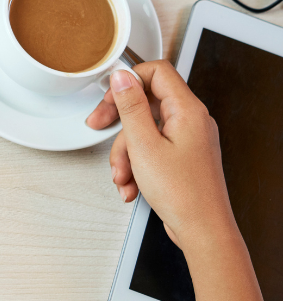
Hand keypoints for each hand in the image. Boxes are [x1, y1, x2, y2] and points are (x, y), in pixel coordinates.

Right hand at [85, 60, 236, 248]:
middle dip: (119, 121)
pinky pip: (151, 149)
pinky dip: (137, 165)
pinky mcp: (182, 156)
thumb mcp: (144, 145)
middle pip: (146, 102)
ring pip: (144, 130)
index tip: (109, 95)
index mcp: (187, 110)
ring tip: (123, 175)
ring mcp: (188, 139)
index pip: (157, 72)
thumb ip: (131, 107)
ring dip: (125, 153)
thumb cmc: (183, 193)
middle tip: (99, 126)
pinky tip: (132, 184)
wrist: (202, 228)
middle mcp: (192, 120)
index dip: (129, 80)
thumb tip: (122, 78)